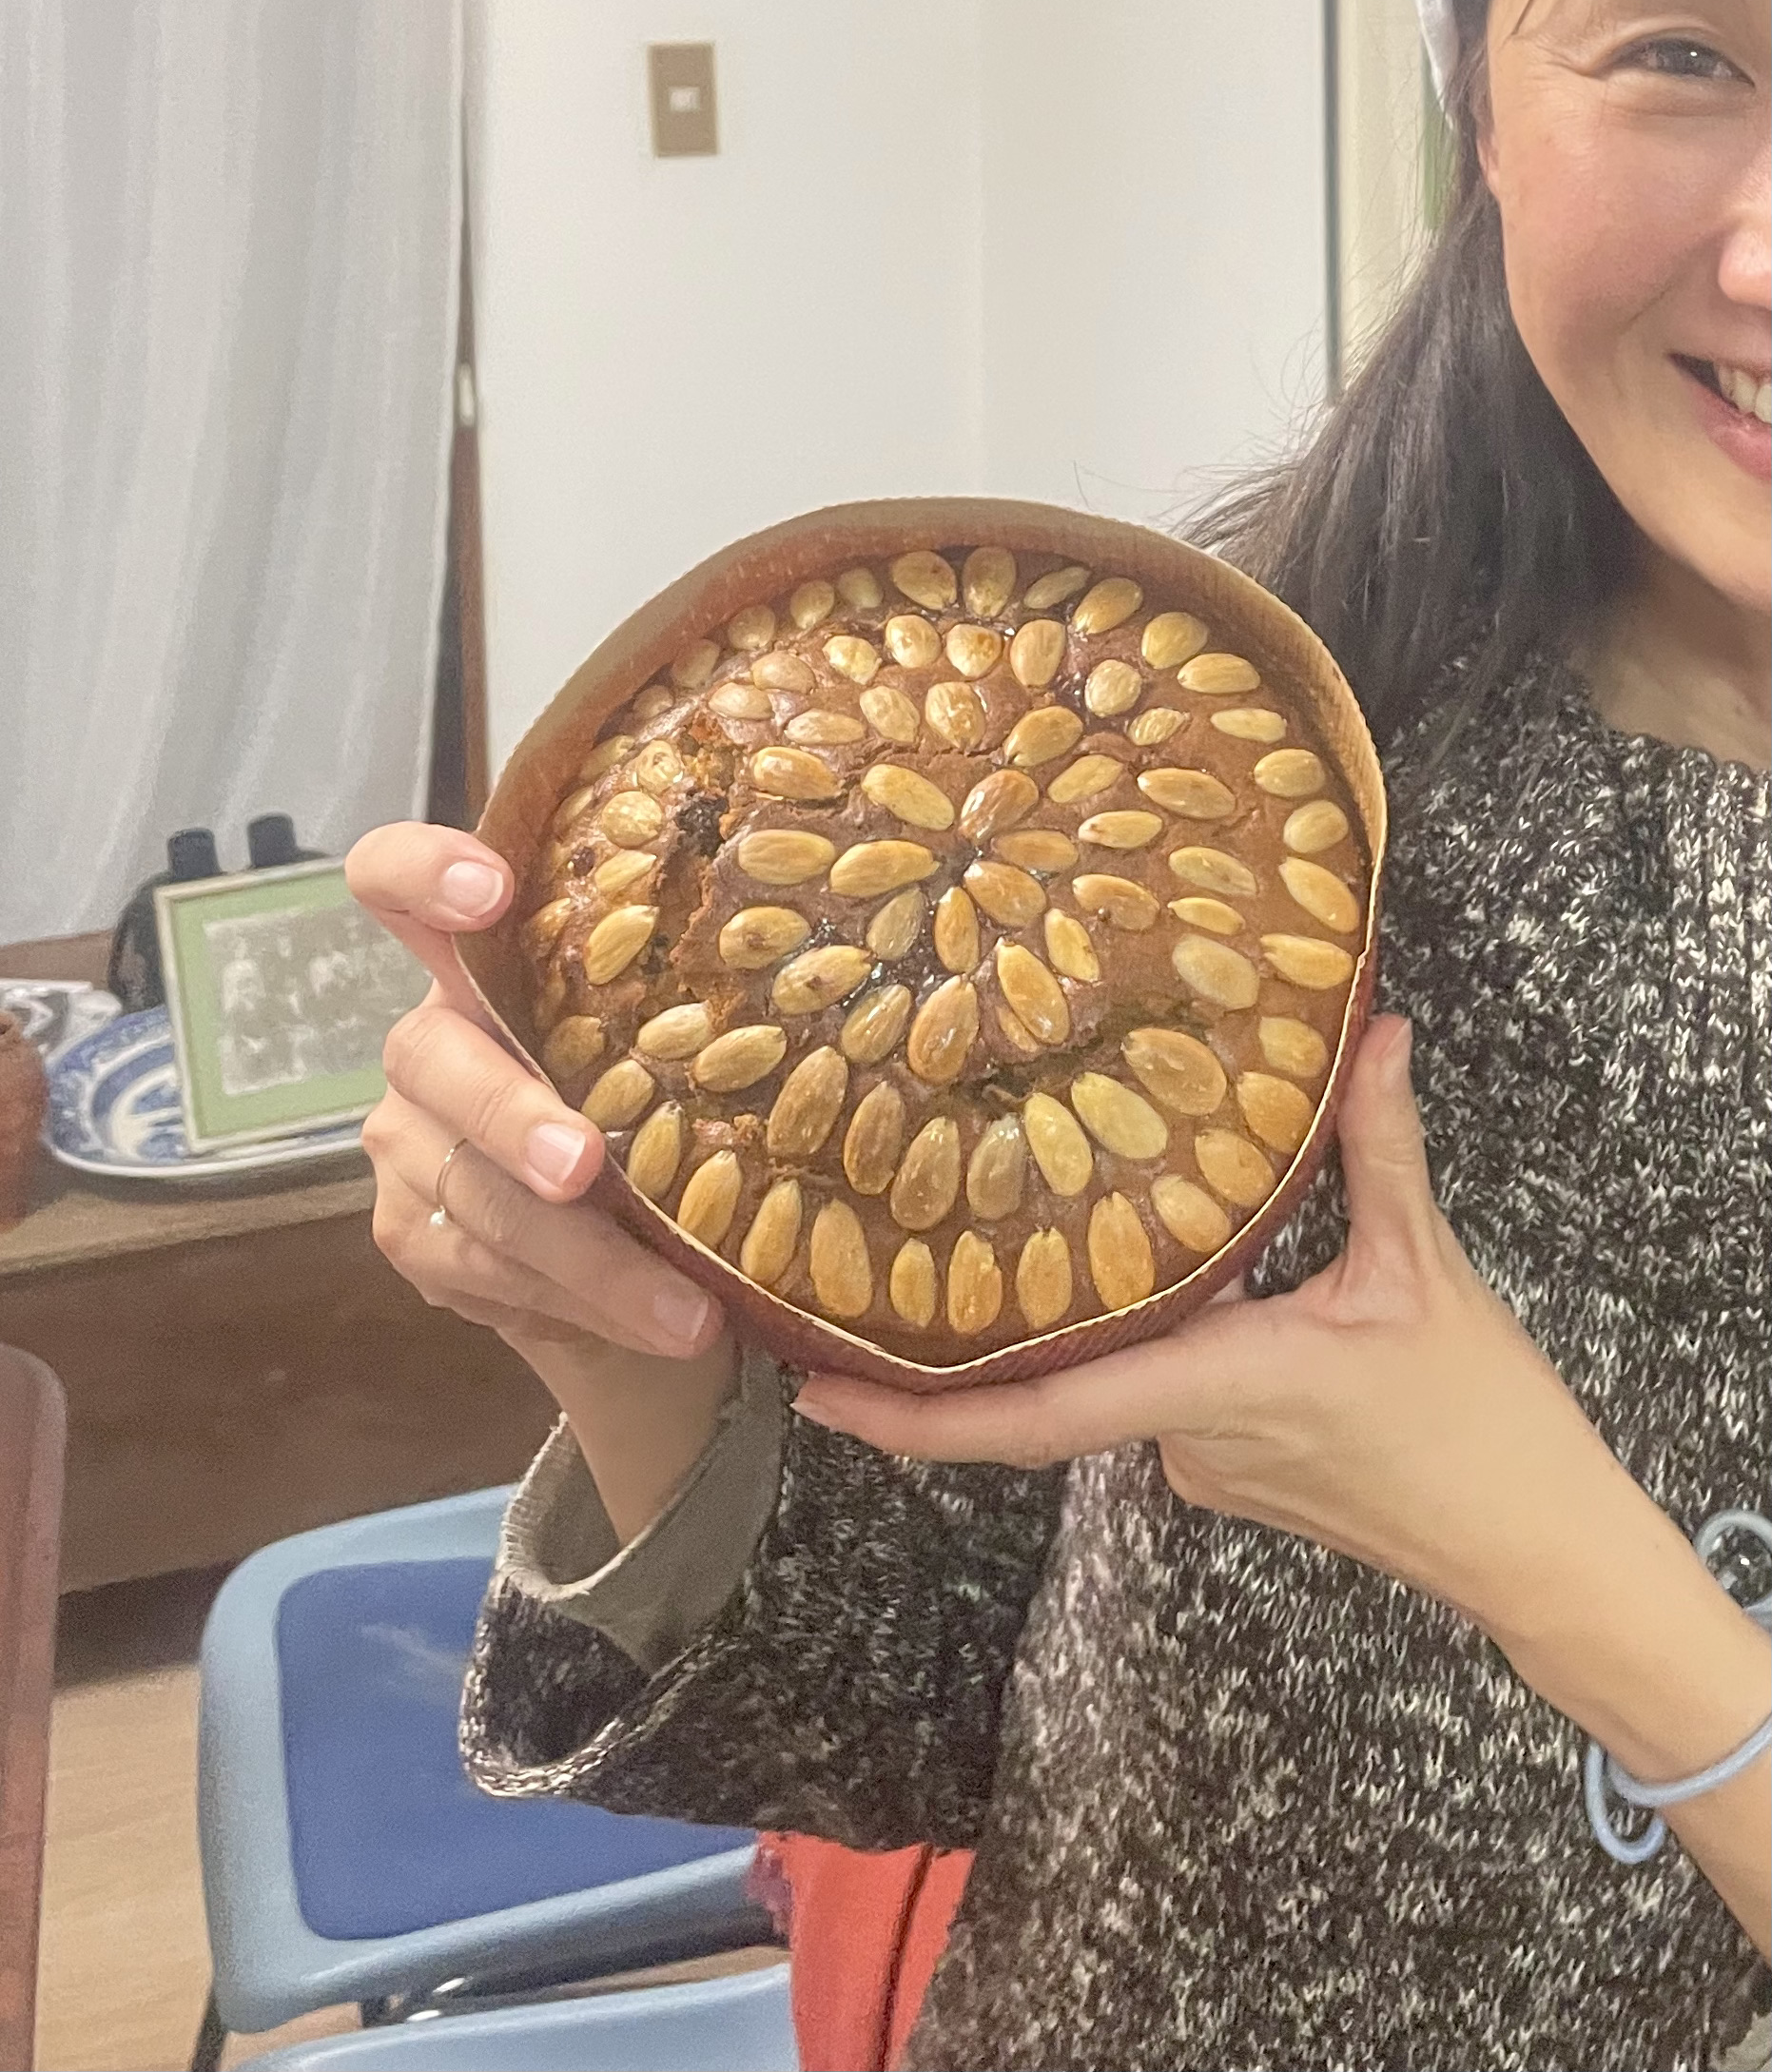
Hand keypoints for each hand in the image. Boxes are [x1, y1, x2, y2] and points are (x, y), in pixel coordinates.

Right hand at [347, 822, 722, 1364]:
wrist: (628, 1266)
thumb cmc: (662, 1119)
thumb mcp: (678, 1051)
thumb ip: (694, 1008)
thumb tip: (823, 982)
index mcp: (485, 961)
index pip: (395, 881)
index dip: (422, 870)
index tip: (491, 893)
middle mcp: (431, 1039)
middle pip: (433, 1056)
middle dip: (512, 1116)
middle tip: (581, 1167)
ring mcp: (407, 1138)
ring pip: (472, 1191)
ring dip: (585, 1259)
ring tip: (685, 1311)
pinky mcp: (407, 1232)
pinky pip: (481, 1269)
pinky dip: (579, 1305)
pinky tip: (656, 1329)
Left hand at [802, 1013, 1771, 1950]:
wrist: (1538, 1551)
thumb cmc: (1483, 1425)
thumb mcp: (1425, 1270)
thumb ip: (1379, 1146)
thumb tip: (1375, 1028)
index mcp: (1214, 1386)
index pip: (1032, 1419)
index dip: (913, 1420)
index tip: (819, 1395)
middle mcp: (1187, 1438)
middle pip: (1053, 1385)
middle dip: (972, 1339)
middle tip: (872, 1262)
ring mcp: (1209, 1463)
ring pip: (1115, 1374)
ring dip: (1078, 1316)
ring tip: (1012, 1221)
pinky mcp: (1239, 1468)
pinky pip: (1161, 1386)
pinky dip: (1145, 1330)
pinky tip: (1155, 1262)